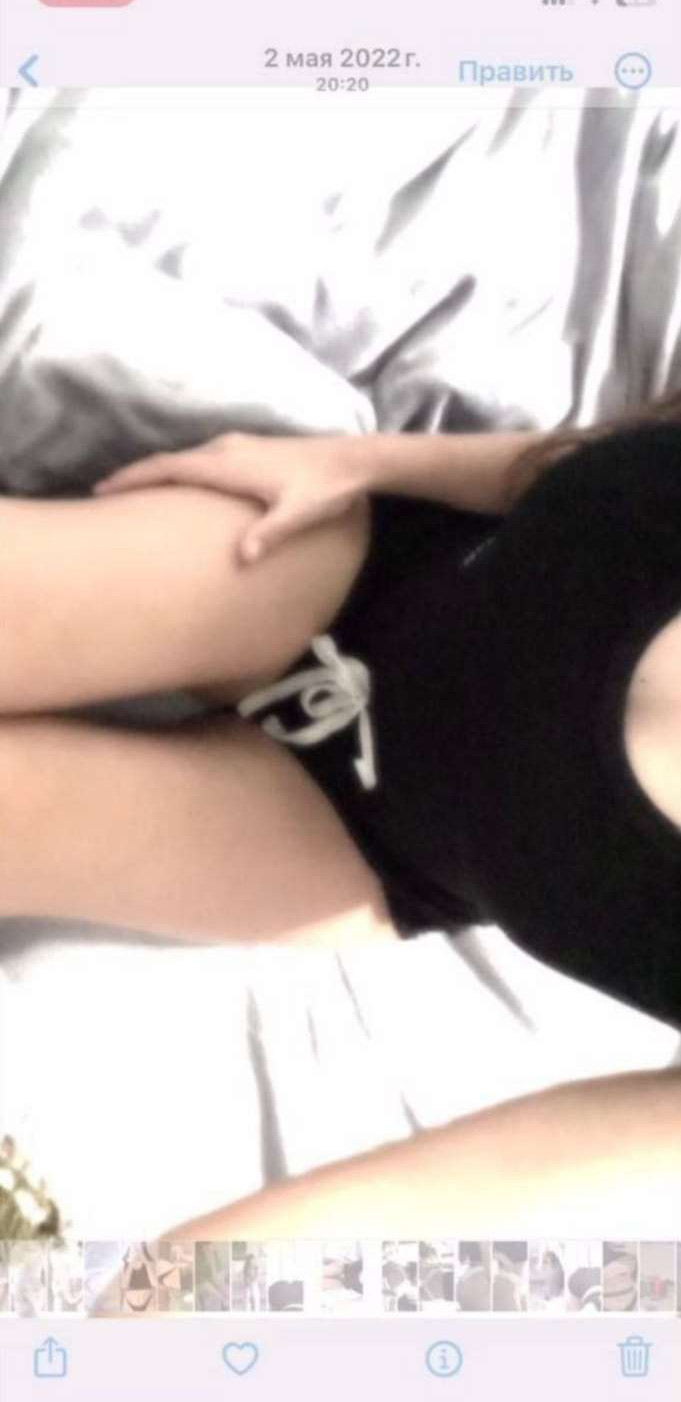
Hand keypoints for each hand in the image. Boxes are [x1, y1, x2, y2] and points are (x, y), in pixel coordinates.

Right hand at [95, 432, 368, 564]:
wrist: (353, 460)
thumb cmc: (326, 489)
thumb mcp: (298, 514)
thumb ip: (270, 533)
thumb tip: (243, 556)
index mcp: (229, 464)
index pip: (169, 468)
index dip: (134, 478)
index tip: (103, 489)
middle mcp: (226, 449)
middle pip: (170, 461)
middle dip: (136, 476)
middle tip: (106, 496)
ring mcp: (237, 446)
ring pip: (186, 459)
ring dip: (158, 473)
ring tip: (135, 494)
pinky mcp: (248, 450)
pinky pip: (202, 459)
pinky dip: (181, 471)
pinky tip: (182, 487)